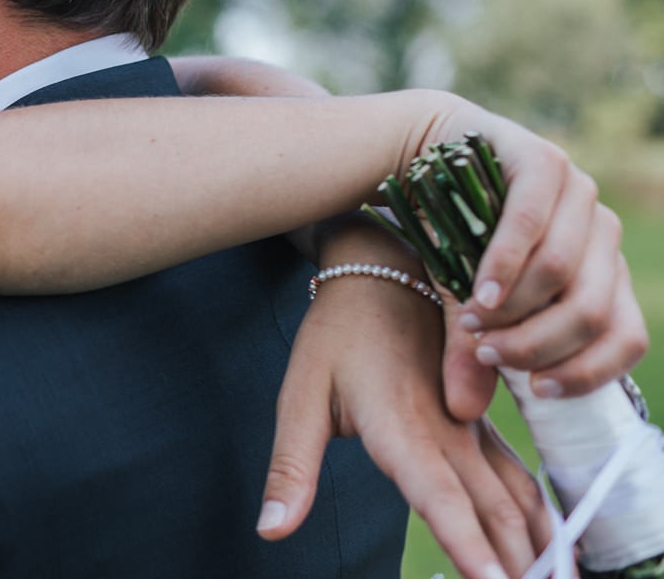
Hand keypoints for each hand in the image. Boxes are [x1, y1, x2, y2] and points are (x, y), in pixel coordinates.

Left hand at [260, 238, 549, 578]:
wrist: (380, 270)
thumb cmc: (335, 335)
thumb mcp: (298, 396)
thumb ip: (290, 468)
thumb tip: (270, 529)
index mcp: (401, 428)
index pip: (442, 500)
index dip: (469, 548)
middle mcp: (449, 432)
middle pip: (494, 512)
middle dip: (515, 564)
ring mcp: (473, 427)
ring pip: (518, 498)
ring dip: (536, 545)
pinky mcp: (484, 422)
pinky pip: (521, 479)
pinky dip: (540, 518)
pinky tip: (550, 546)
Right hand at [416, 101, 647, 417]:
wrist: (424, 157)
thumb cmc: (453, 236)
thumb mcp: (467, 303)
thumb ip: (473, 350)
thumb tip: (463, 409)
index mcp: (605, 272)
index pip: (627, 338)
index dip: (587, 372)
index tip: (534, 390)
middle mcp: (603, 233)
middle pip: (593, 312)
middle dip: (536, 344)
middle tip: (487, 354)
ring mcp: (579, 193)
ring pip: (564, 274)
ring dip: (515, 310)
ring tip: (472, 322)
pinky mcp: (543, 162)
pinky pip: (529, 226)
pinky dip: (503, 268)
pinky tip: (478, 293)